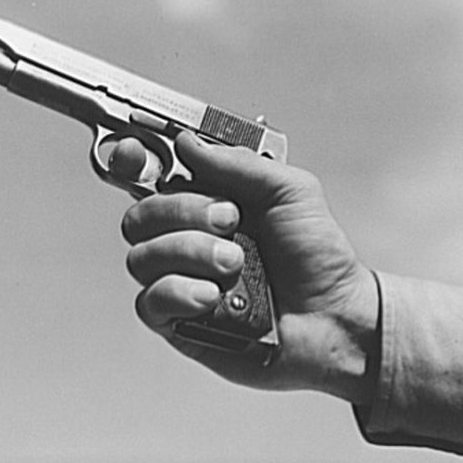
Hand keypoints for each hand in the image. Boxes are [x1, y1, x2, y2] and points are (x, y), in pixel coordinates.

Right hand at [113, 132, 379, 403]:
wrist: (334, 316)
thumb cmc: (317, 258)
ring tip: (235, 264)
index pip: (150, 178)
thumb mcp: (290, 191)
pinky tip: (212, 296)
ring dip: (191, 254)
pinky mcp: (178, 319)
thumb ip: (238, 163)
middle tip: (230, 220)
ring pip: (142, 258)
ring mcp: (180, 279)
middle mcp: (187, 238)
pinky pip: (149, 301)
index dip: (129, 161)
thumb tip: (188, 143)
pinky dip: (180, 292)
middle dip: (183, 213)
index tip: (131, 151)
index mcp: (207, 201)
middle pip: (139, 216)